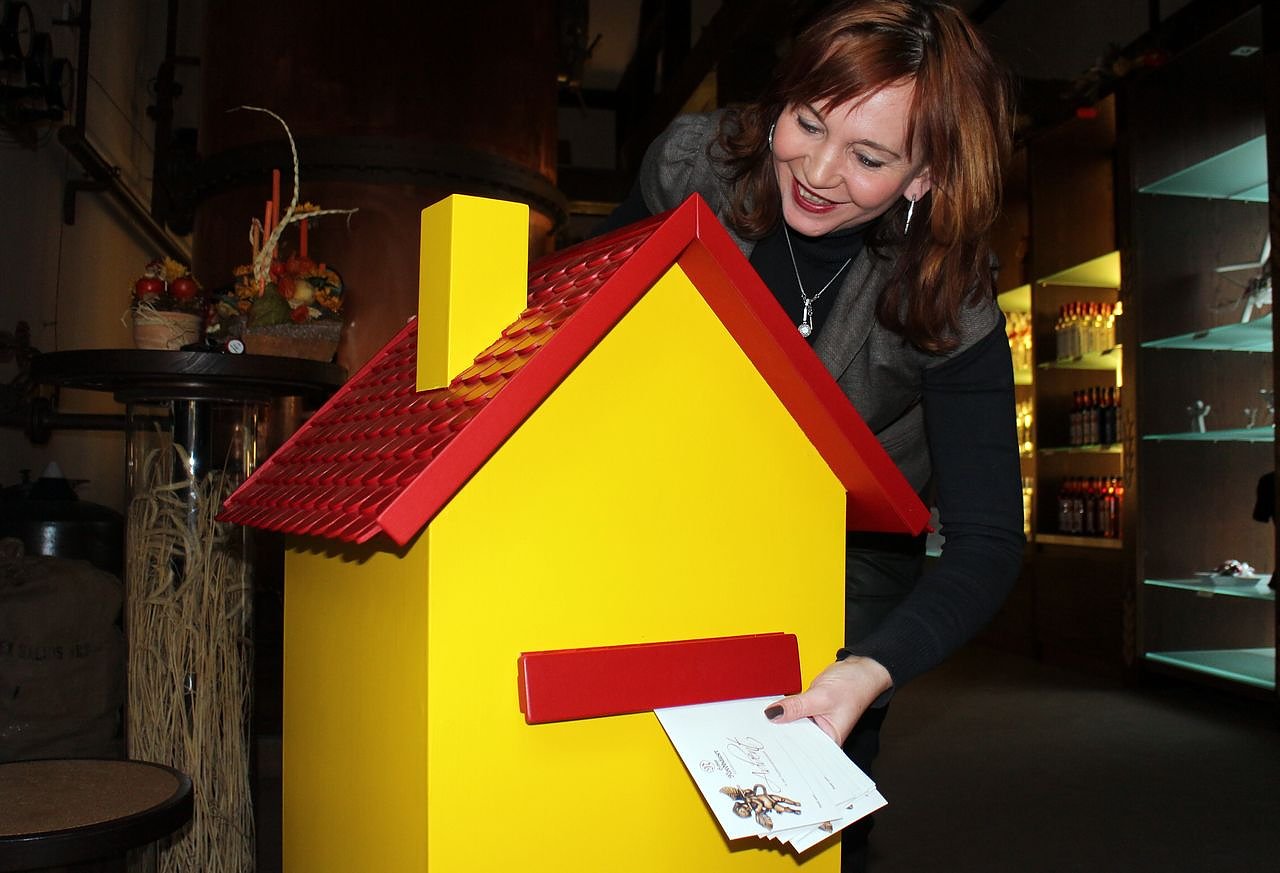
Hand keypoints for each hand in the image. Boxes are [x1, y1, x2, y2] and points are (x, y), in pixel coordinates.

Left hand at [763, 656, 892, 744]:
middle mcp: (823, 736)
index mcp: (831, 742)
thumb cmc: (854, 685)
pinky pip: (794, 715)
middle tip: (758, 734)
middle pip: (797, 740)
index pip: (804, 752)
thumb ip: (797, 706)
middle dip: (780, 736)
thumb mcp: (822, 697)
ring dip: (781, 723)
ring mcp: (816, 724)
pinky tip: (772, 713)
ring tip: (761, 725)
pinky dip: (785, 712)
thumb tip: (773, 715)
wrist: (860, 668)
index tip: (767, 747)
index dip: (786, 751)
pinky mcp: (811, 712)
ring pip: (793, 727)